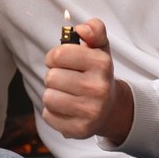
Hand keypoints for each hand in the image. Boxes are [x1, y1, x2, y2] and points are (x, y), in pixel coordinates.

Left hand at [40, 18, 129, 141]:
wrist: (110, 108)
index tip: (60, 60)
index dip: (54, 56)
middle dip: (54, 76)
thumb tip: (82, 28)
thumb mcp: (100, 48)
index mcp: (102, 64)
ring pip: (48, 97)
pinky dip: (53, 112)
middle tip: (67, 79)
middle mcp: (98, 88)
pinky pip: (48, 116)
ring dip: (53, 94)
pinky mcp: (79, 130)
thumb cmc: (98, 74)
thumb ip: (94, 30)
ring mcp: (90, 111)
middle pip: (51, 77)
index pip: (59, 55)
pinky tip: (67, 109)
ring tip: (66, 94)